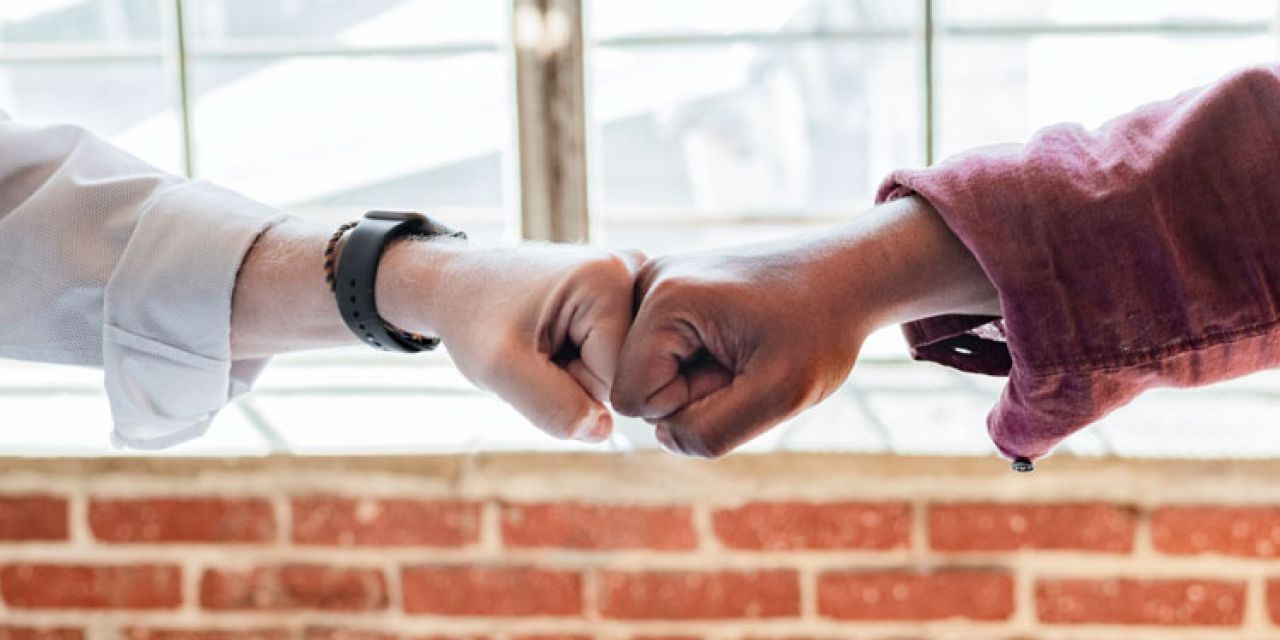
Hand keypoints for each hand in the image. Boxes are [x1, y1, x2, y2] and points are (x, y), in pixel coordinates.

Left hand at [378, 239, 641, 441]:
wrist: (456, 285)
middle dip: (578, 377)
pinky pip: (615, 354)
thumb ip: (553, 408)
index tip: (535, 353)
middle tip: (535, 348)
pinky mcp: (623, 293)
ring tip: (542, 340)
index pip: (620, 376)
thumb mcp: (500, 369)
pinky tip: (555, 335)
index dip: (572, 383)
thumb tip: (604, 430)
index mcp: (611, 277)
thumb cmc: (474, 318)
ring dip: (577, 369)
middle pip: (626, 370)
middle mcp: (633, 271)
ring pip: (621, 366)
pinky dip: (581, 358)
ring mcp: (632, 280)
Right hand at [610, 241, 868, 457]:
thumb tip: (663, 436)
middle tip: (749, 358)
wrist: (850, 275)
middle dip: (694, 391)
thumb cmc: (822, 329)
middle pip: (638, 385)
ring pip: (652, 374)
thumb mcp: (779, 395)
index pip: (634, 399)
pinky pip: (665, 357)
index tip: (741, 369)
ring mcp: (658, 283)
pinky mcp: (671, 291)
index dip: (691, 405)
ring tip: (746, 348)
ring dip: (700, 379)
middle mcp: (649, 281)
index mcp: (665, 298)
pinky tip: (739, 340)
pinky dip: (702, 363)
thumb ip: (711, 432)